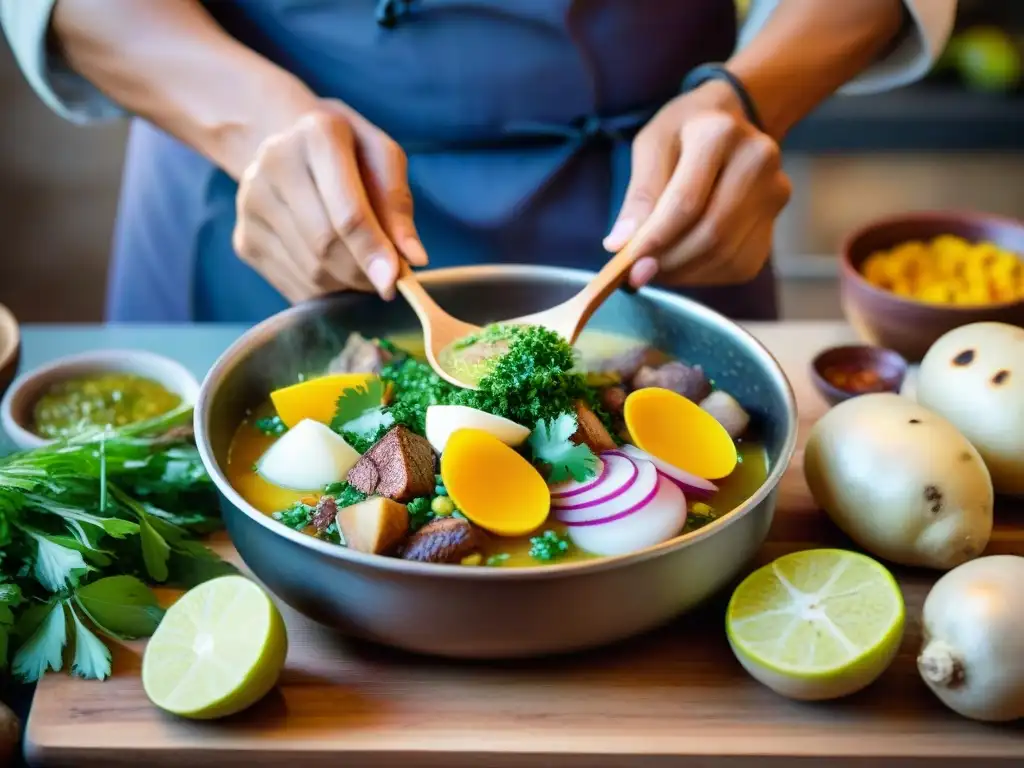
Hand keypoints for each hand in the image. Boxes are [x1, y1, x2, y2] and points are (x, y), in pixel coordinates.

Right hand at [232, 100, 425, 301]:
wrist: (288, 145)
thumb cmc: (348, 153)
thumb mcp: (383, 159)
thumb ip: (398, 206)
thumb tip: (414, 258)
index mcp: (317, 134)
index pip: (347, 211)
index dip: (372, 251)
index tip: (394, 282)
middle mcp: (274, 163)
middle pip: (325, 245)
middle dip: (363, 274)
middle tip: (388, 282)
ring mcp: (252, 204)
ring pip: (310, 271)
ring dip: (347, 284)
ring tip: (364, 271)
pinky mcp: (244, 239)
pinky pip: (293, 285)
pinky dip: (325, 291)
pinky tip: (336, 272)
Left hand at [605, 81, 791, 287]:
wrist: (733, 119)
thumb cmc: (684, 132)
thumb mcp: (652, 146)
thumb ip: (639, 195)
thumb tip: (620, 245)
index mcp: (719, 134)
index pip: (685, 203)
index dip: (655, 240)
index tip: (626, 266)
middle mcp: (756, 161)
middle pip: (711, 233)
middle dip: (669, 262)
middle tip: (637, 274)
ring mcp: (773, 191)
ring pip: (727, 255)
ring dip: (684, 273)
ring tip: (655, 269)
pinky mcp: (775, 218)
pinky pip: (740, 264)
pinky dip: (705, 275)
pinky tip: (683, 265)